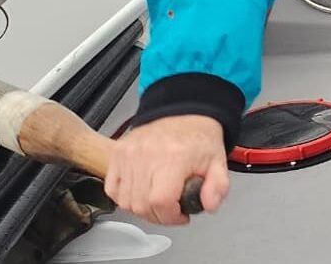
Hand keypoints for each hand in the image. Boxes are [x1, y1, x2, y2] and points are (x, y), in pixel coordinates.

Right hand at [105, 115, 228, 224]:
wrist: (184, 113)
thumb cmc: (199, 138)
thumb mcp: (218, 162)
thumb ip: (218, 187)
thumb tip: (209, 204)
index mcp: (173, 157)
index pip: (160, 201)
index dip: (170, 216)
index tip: (180, 214)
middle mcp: (146, 154)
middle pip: (141, 205)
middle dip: (159, 216)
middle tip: (171, 209)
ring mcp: (128, 154)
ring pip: (125, 201)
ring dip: (142, 209)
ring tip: (158, 201)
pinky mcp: (118, 153)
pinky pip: (112, 189)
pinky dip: (124, 198)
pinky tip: (141, 193)